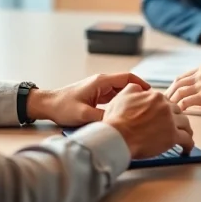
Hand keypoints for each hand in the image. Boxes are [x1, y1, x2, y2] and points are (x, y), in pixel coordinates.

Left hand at [27, 73, 150, 126]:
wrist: (47, 105)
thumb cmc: (63, 106)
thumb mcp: (84, 114)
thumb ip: (104, 117)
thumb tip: (120, 123)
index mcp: (101, 82)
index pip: (128, 78)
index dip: (142, 84)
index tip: (153, 94)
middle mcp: (102, 83)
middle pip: (126, 85)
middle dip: (139, 94)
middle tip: (150, 105)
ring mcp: (98, 89)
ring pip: (120, 92)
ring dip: (130, 100)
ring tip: (142, 111)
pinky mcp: (95, 97)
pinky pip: (113, 98)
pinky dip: (121, 104)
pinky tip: (127, 114)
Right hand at [103, 84, 194, 157]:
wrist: (117, 136)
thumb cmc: (117, 120)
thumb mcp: (122, 96)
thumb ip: (134, 88)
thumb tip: (141, 88)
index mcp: (155, 96)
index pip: (166, 101)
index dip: (165, 110)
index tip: (164, 116)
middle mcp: (165, 106)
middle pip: (177, 111)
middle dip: (176, 118)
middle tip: (174, 125)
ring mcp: (170, 121)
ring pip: (185, 123)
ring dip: (185, 130)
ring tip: (184, 135)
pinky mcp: (172, 137)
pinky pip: (186, 139)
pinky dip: (188, 144)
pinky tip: (186, 148)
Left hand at [165, 64, 200, 114]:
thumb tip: (189, 92)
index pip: (181, 77)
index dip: (172, 87)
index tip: (167, 96)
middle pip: (177, 83)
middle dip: (169, 94)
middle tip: (163, 105)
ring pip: (179, 92)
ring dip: (172, 102)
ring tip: (169, 111)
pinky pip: (186, 102)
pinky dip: (180, 107)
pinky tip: (179, 113)